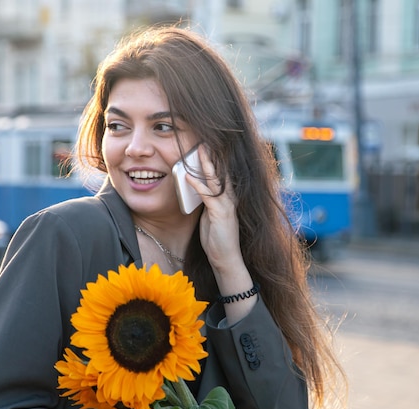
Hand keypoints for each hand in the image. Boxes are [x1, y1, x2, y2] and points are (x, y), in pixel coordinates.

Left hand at [187, 145, 256, 320]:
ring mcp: (227, 205)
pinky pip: (208, 195)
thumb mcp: (209, 215)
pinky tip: (188, 176)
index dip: (214, 157)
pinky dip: (198, 185)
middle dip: (212, 154)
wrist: (226, 259)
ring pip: (217, 179)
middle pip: (221, 170)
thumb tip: (194, 186)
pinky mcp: (222, 214)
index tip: (206, 142)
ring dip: (206, 163)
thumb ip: (205, 200)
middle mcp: (230, 198)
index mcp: (227, 197)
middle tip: (203, 137)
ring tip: (198, 149)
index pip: (221, 172)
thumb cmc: (216, 238)